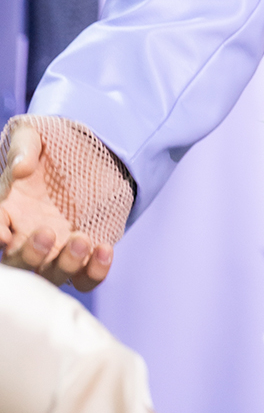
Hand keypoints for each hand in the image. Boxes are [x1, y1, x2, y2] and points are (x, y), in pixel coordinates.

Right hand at [0, 122, 112, 291]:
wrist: (92, 151)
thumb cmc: (52, 144)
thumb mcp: (34, 134)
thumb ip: (23, 148)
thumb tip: (20, 168)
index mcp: (8, 211)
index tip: (4, 234)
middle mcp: (27, 236)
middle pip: (19, 263)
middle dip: (30, 255)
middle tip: (46, 233)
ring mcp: (57, 249)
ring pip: (52, 275)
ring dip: (65, 264)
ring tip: (82, 239)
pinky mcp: (85, 255)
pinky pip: (85, 278)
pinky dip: (94, 272)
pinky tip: (104, 250)